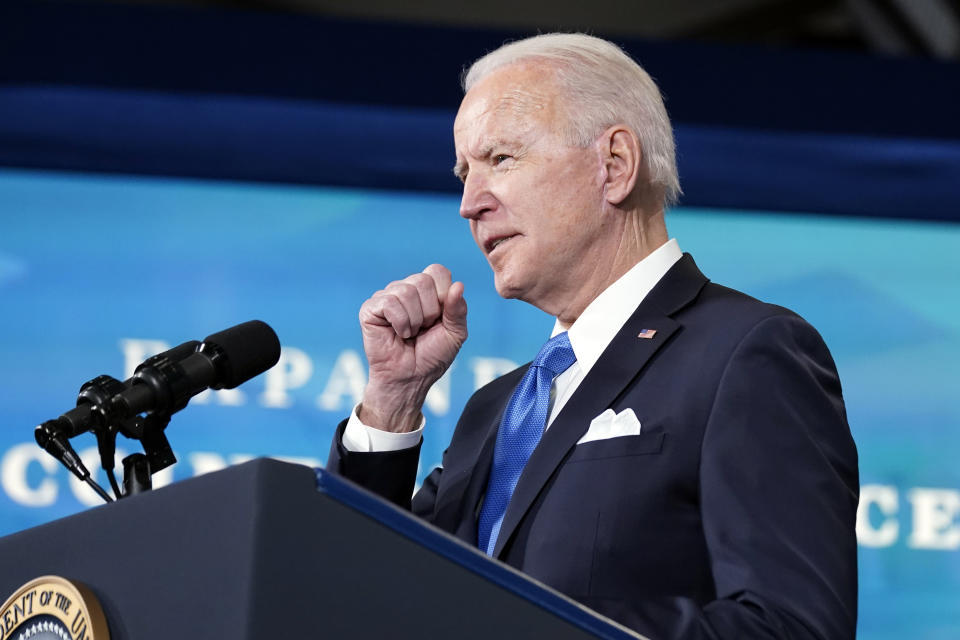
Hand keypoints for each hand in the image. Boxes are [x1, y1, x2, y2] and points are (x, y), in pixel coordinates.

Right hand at [358, 264, 467, 431]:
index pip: (438, 271)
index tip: (439, 319)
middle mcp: (406, 289)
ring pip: (406, 291)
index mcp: (427, 290)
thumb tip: (459, 285)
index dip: (443, 297)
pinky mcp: (370, 309)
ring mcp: (386, 297)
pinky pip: (389, 302)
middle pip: (423, 280)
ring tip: (410, 333)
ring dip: (414, 320)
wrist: (410, 378)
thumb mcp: (455, 333)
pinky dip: (400, 322)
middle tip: (423, 329)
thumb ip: (459, 309)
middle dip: (430, 312)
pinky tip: (398, 333)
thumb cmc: (431, 356)